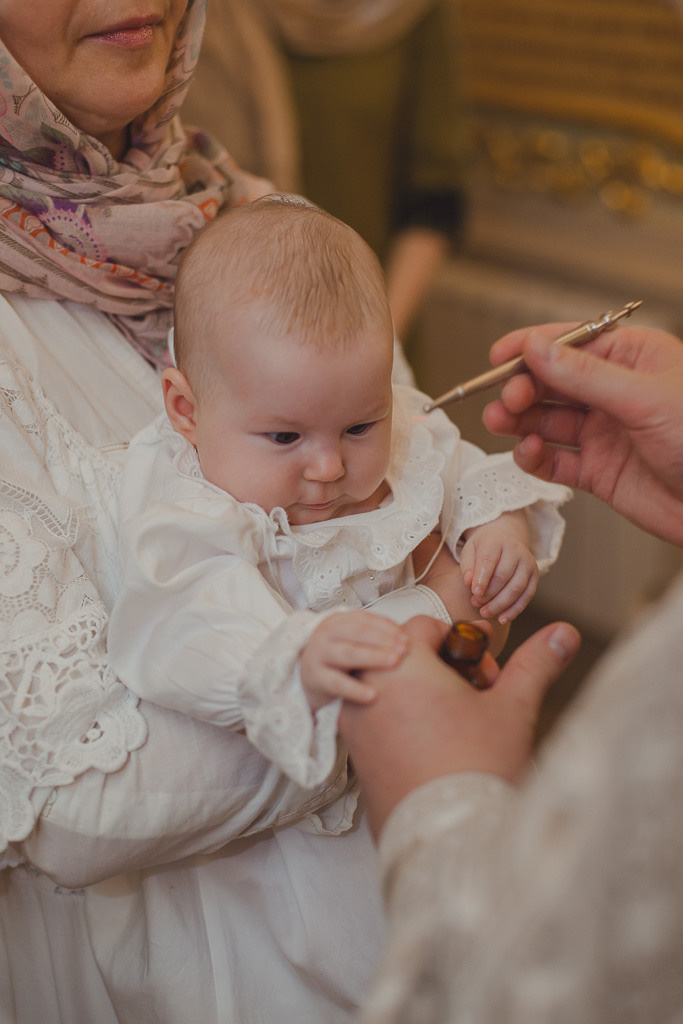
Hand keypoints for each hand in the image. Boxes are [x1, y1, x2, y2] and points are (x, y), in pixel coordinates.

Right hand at [300, 611, 407, 710]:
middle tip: (405, 651)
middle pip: (358, 634)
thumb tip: (411, 635)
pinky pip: (337, 684)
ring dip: (373, 657)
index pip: (365, 620)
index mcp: (338, 620)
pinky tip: (374, 695)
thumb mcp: (353, 640)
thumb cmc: (340, 659)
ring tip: (395, 663)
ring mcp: (318, 654)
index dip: (387, 628)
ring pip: (349, 654)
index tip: (407, 639)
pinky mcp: (314, 678)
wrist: (309, 678)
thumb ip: (376, 634)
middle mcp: (326, 634)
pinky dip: (355, 689)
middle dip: (384, 641)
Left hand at [339, 615, 580, 836]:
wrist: (451, 840)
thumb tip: (565, 633)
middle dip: (443, 670)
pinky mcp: (357, 759)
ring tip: (464, 725)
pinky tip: (443, 751)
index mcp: (399, 664)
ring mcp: (356, 726)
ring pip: (391, 691)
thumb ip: (536, 663)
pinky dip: (407, 725)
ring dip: (425, 697)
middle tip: (479, 697)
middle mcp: (367, 689)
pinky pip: (380, 724)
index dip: (464, 644)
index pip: (425, 627)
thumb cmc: (478, 766)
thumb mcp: (513, 707)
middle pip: (405, 658)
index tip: (489, 672)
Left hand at [460, 512, 538, 622]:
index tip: (474, 593)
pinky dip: (515, 610)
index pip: (489, 559)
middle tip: (475, 603)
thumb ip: (467, 566)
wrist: (504, 539)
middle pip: (503, 576)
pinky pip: (527, 596)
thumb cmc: (483, 548)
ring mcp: (528, 563)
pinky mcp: (535, 575)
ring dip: (500, 604)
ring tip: (485, 612)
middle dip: (489, 594)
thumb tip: (468, 582)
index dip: (482, 578)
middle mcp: (516, 550)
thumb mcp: (470, 550)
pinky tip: (502, 619)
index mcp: (496, 541)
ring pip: (516, 588)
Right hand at [483, 324, 682, 545]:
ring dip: (520, 422)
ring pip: (547, 421)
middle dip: (523, 388)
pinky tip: (529, 453)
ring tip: (499, 422)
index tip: (498, 357)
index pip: (570, 343)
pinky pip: (555, 462)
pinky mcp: (598, 472)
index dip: (531, 347)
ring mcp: (604, 433)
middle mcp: (613, 393)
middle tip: (507, 399)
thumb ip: (584, 375)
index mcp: (632, 359)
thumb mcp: (644, 398)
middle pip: (551, 382)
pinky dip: (535, 458)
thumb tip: (536, 348)